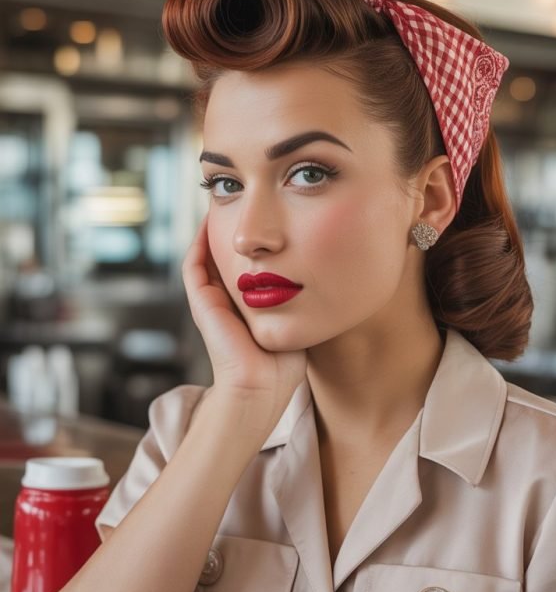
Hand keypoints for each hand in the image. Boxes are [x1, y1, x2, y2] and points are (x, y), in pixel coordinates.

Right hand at [182, 215, 307, 421]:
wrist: (261, 388)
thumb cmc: (283, 366)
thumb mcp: (295, 324)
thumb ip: (301, 303)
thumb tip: (326, 280)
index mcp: (244, 306)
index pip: (244, 265)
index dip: (252, 243)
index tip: (267, 220)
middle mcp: (225, 301)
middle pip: (223, 256)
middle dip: (231, 231)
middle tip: (242, 203)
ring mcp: (210, 301)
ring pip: (205, 256)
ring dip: (213, 230)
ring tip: (225, 203)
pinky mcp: (201, 303)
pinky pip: (194, 264)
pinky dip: (199, 241)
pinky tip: (210, 220)